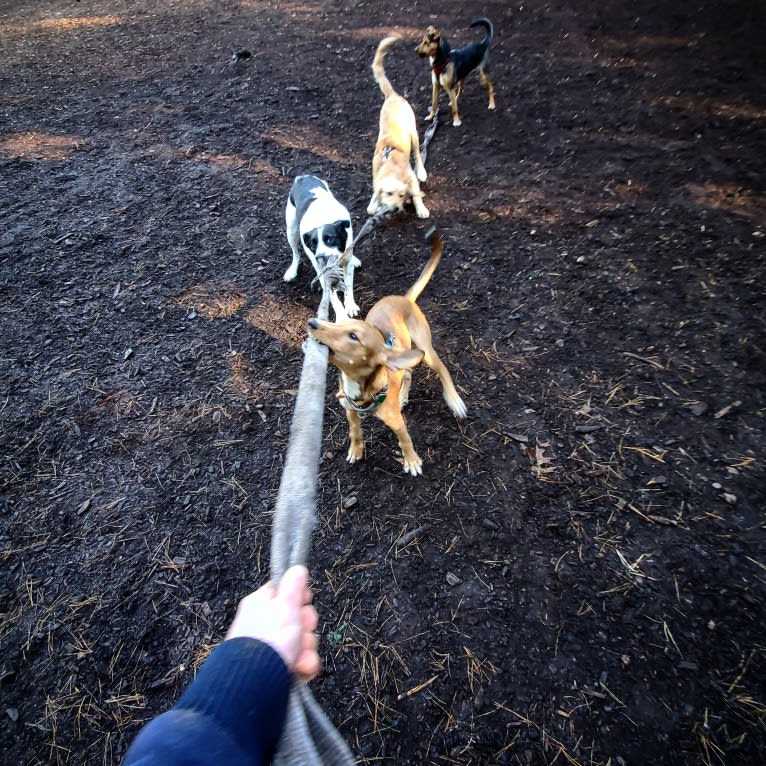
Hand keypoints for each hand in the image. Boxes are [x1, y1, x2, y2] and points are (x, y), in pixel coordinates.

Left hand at [226, 565, 319, 680]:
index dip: (299, 597)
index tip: (304, 601)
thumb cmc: (269, 639)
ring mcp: (272, 648)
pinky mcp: (280, 669)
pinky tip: (300, 668)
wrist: (257, 682)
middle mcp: (265, 625)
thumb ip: (293, 586)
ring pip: (303, 641)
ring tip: (299, 655)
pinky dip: (304, 665)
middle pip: (298, 617)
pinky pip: (301, 661)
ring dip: (307, 648)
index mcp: (260, 604)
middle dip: (306, 626)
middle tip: (302, 628)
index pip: (284, 593)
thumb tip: (297, 567)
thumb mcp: (284, 605)